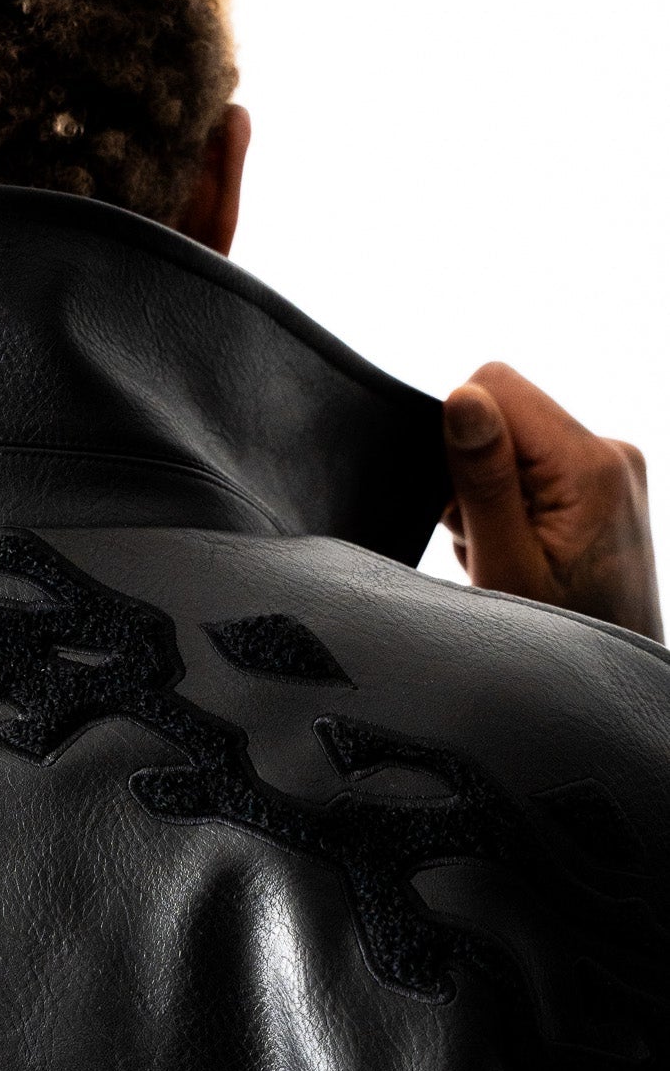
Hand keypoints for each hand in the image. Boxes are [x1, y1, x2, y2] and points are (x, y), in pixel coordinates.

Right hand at [441, 362, 662, 641]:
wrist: (610, 687)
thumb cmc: (560, 639)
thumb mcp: (504, 567)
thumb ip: (482, 480)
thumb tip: (461, 396)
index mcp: (591, 464)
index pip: (494, 384)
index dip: (457, 439)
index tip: (468, 508)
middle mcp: (612, 451)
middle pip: (504, 410)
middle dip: (471, 470)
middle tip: (485, 540)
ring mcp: (613, 466)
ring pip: (513, 439)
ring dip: (489, 492)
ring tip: (505, 552)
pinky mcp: (605, 481)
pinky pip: (533, 464)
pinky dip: (511, 503)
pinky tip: (519, 548)